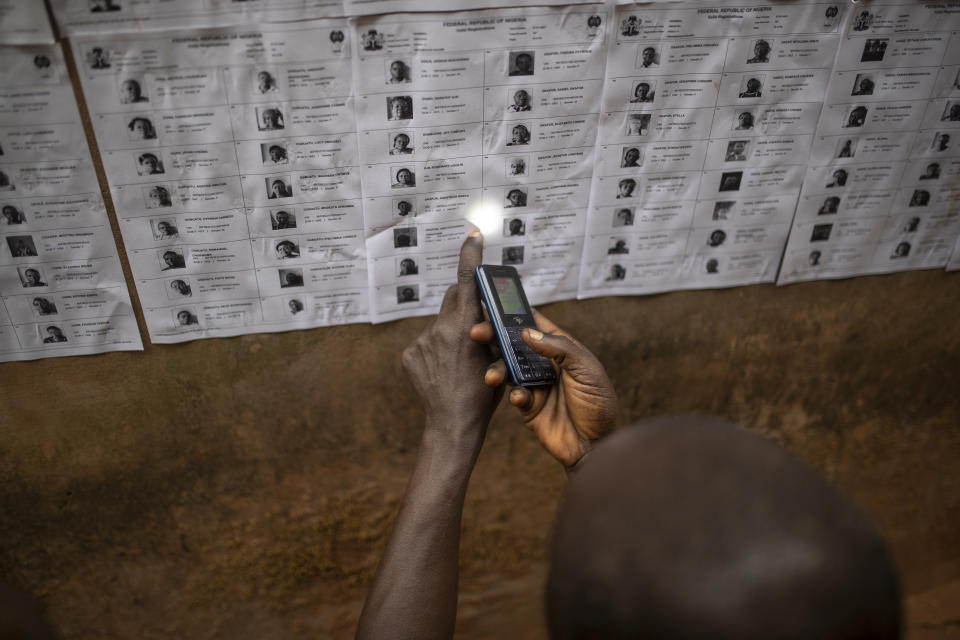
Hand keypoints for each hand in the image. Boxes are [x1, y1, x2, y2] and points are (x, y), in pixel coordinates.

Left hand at [401, 232, 502, 446]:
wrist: (453, 423)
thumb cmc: (484, 392)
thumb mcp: (496, 356)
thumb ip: (487, 328)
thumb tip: (481, 308)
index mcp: (465, 327)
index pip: (466, 281)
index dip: (470, 254)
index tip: (473, 235)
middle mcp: (440, 329)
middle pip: (452, 298)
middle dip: (464, 303)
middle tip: (475, 323)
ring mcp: (421, 342)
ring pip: (439, 322)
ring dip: (450, 331)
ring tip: (458, 360)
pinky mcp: (409, 354)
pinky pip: (425, 340)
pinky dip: (435, 348)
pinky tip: (442, 369)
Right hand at [470, 310, 617, 468]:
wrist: (598, 447)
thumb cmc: (600, 405)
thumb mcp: (587, 369)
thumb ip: (559, 347)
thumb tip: (527, 331)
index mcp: (562, 348)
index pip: (535, 323)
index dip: (515, 312)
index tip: (492, 304)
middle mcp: (546, 363)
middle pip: (514, 343)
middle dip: (494, 337)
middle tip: (476, 333)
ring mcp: (536, 384)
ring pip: (508, 368)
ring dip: (497, 368)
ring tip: (493, 376)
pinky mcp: (529, 406)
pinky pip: (514, 394)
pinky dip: (514, 394)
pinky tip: (521, 398)